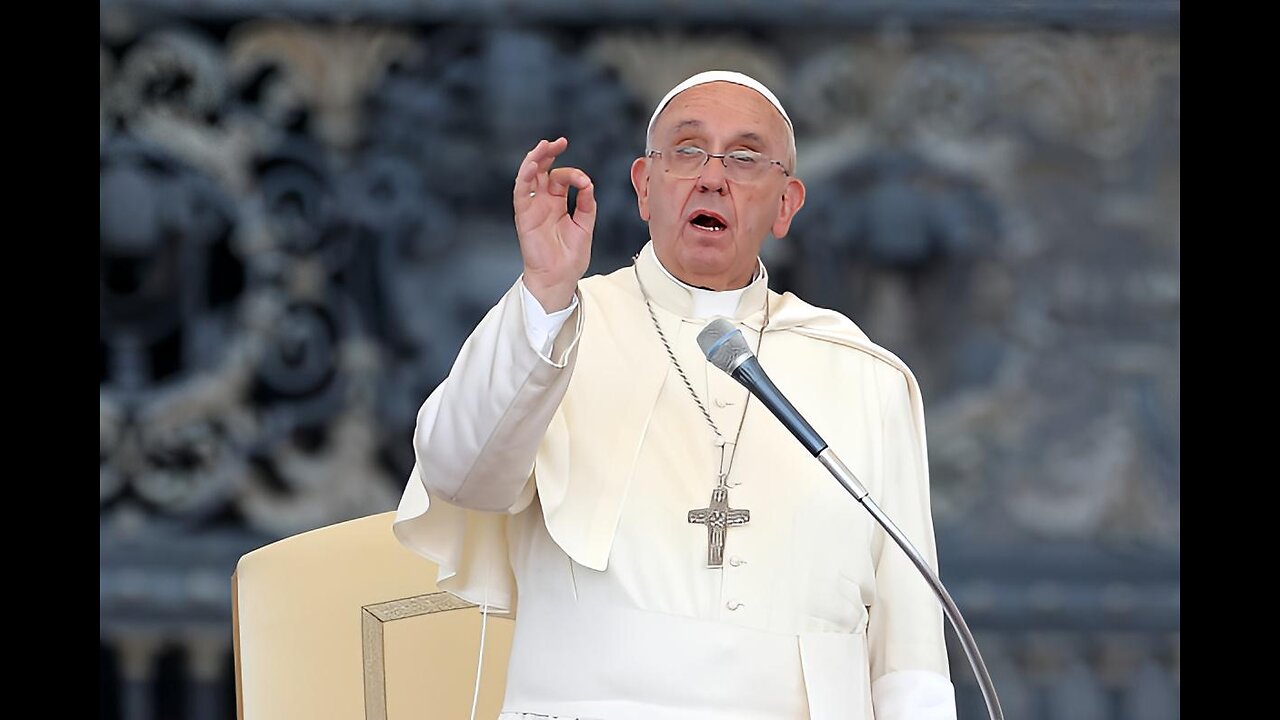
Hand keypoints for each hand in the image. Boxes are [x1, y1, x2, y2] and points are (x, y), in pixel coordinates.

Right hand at [513, 137, 595, 312]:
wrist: (559, 278)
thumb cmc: (571, 257)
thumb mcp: (585, 226)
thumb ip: (587, 205)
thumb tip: (587, 185)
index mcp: (557, 203)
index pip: (562, 178)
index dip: (574, 175)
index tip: (585, 183)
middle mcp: (543, 202)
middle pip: (543, 171)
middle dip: (549, 154)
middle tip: (559, 142)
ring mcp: (532, 207)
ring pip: (529, 176)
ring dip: (535, 159)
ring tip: (544, 146)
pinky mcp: (524, 215)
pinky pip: (521, 192)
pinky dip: (525, 176)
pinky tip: (534, 164)